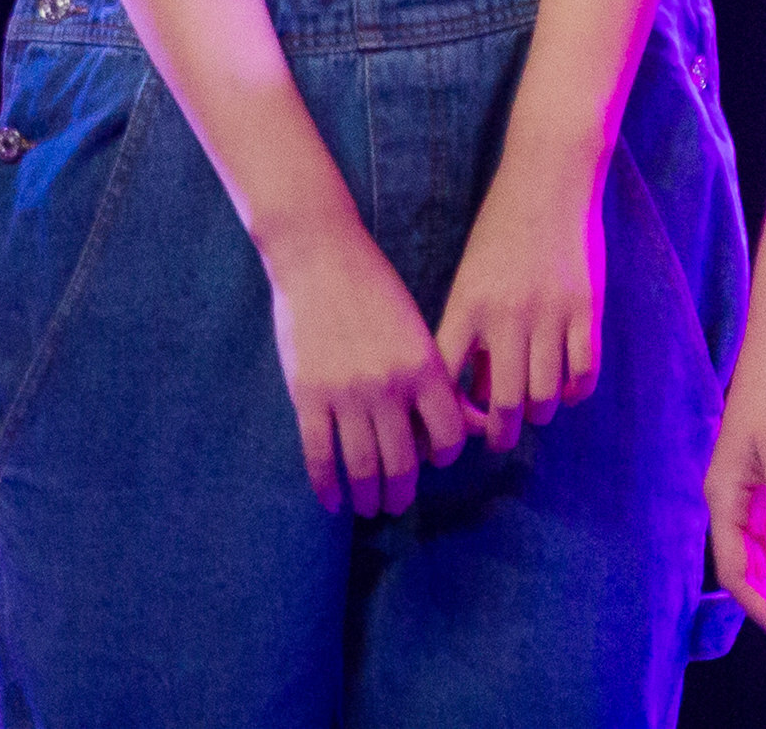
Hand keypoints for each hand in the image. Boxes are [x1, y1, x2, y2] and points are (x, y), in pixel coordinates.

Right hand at [265, 223, 470, 513]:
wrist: (320, 257)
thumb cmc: (374, 289)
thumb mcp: (416, 330)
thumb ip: (435, 378)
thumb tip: (457, 425)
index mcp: (423, 368)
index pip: (447, 435)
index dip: (443, 457)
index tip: (432, 463)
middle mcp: (389, 387)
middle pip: (402, 462)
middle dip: (401, 493)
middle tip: (396, 504)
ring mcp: (346, 394)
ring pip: (362, 466)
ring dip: (367, 496)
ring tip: (368, 507)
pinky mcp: (308, 395)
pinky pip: (319, 454)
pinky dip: (326, 485)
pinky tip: (331, 502)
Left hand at [429, 165, 603, 449]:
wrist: (547, 179)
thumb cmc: (501, 229)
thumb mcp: (472, 276)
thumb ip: (470, 330)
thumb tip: (473, 390)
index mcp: (468, 305)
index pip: (450, 379)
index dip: (450, 417)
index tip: (454, 433)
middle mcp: (507, 316)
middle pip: (503, 402)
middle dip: (500, 434)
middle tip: (499, 440)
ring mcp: (550, 314)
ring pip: (545, 394)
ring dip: (539, 412)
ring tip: (534, 412)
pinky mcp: (586, 309)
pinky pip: (583, 372)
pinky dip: (575, 391)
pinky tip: (567, 388)